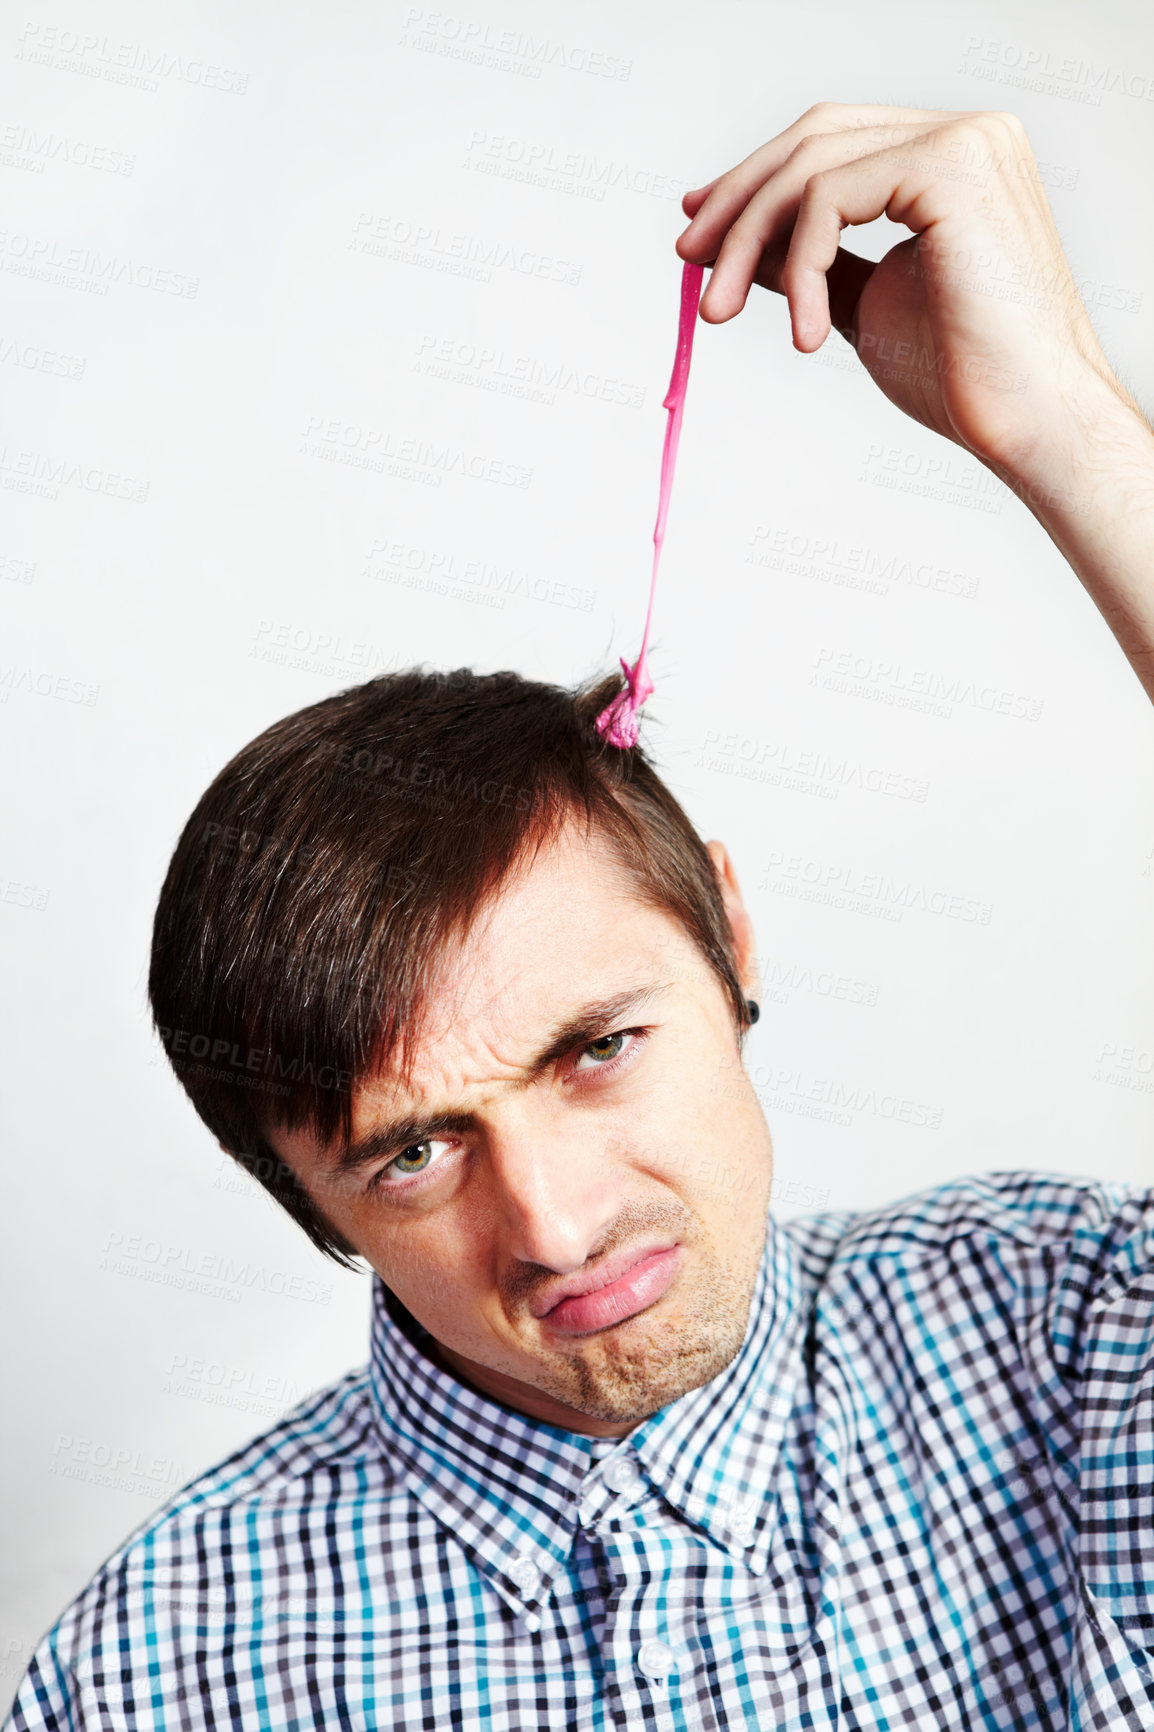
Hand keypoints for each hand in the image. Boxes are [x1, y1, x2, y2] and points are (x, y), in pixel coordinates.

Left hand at [676, 103, 1128, 486]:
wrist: (1026, 421)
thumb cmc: (963, 378)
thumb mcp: (865, 303)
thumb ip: (812, 261)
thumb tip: (740, 242)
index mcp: (952, 159)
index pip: (832, 142)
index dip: (755, 179)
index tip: (700, 229)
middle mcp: (965, 134)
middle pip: (814, 138)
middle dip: (738, 201)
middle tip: (689, 263)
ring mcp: (963, 141)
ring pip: (811, 167)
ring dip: (748, 241)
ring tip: (717, 311)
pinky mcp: (950, 166)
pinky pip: (828, 197)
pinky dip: (796, 264)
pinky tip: (805, 334)